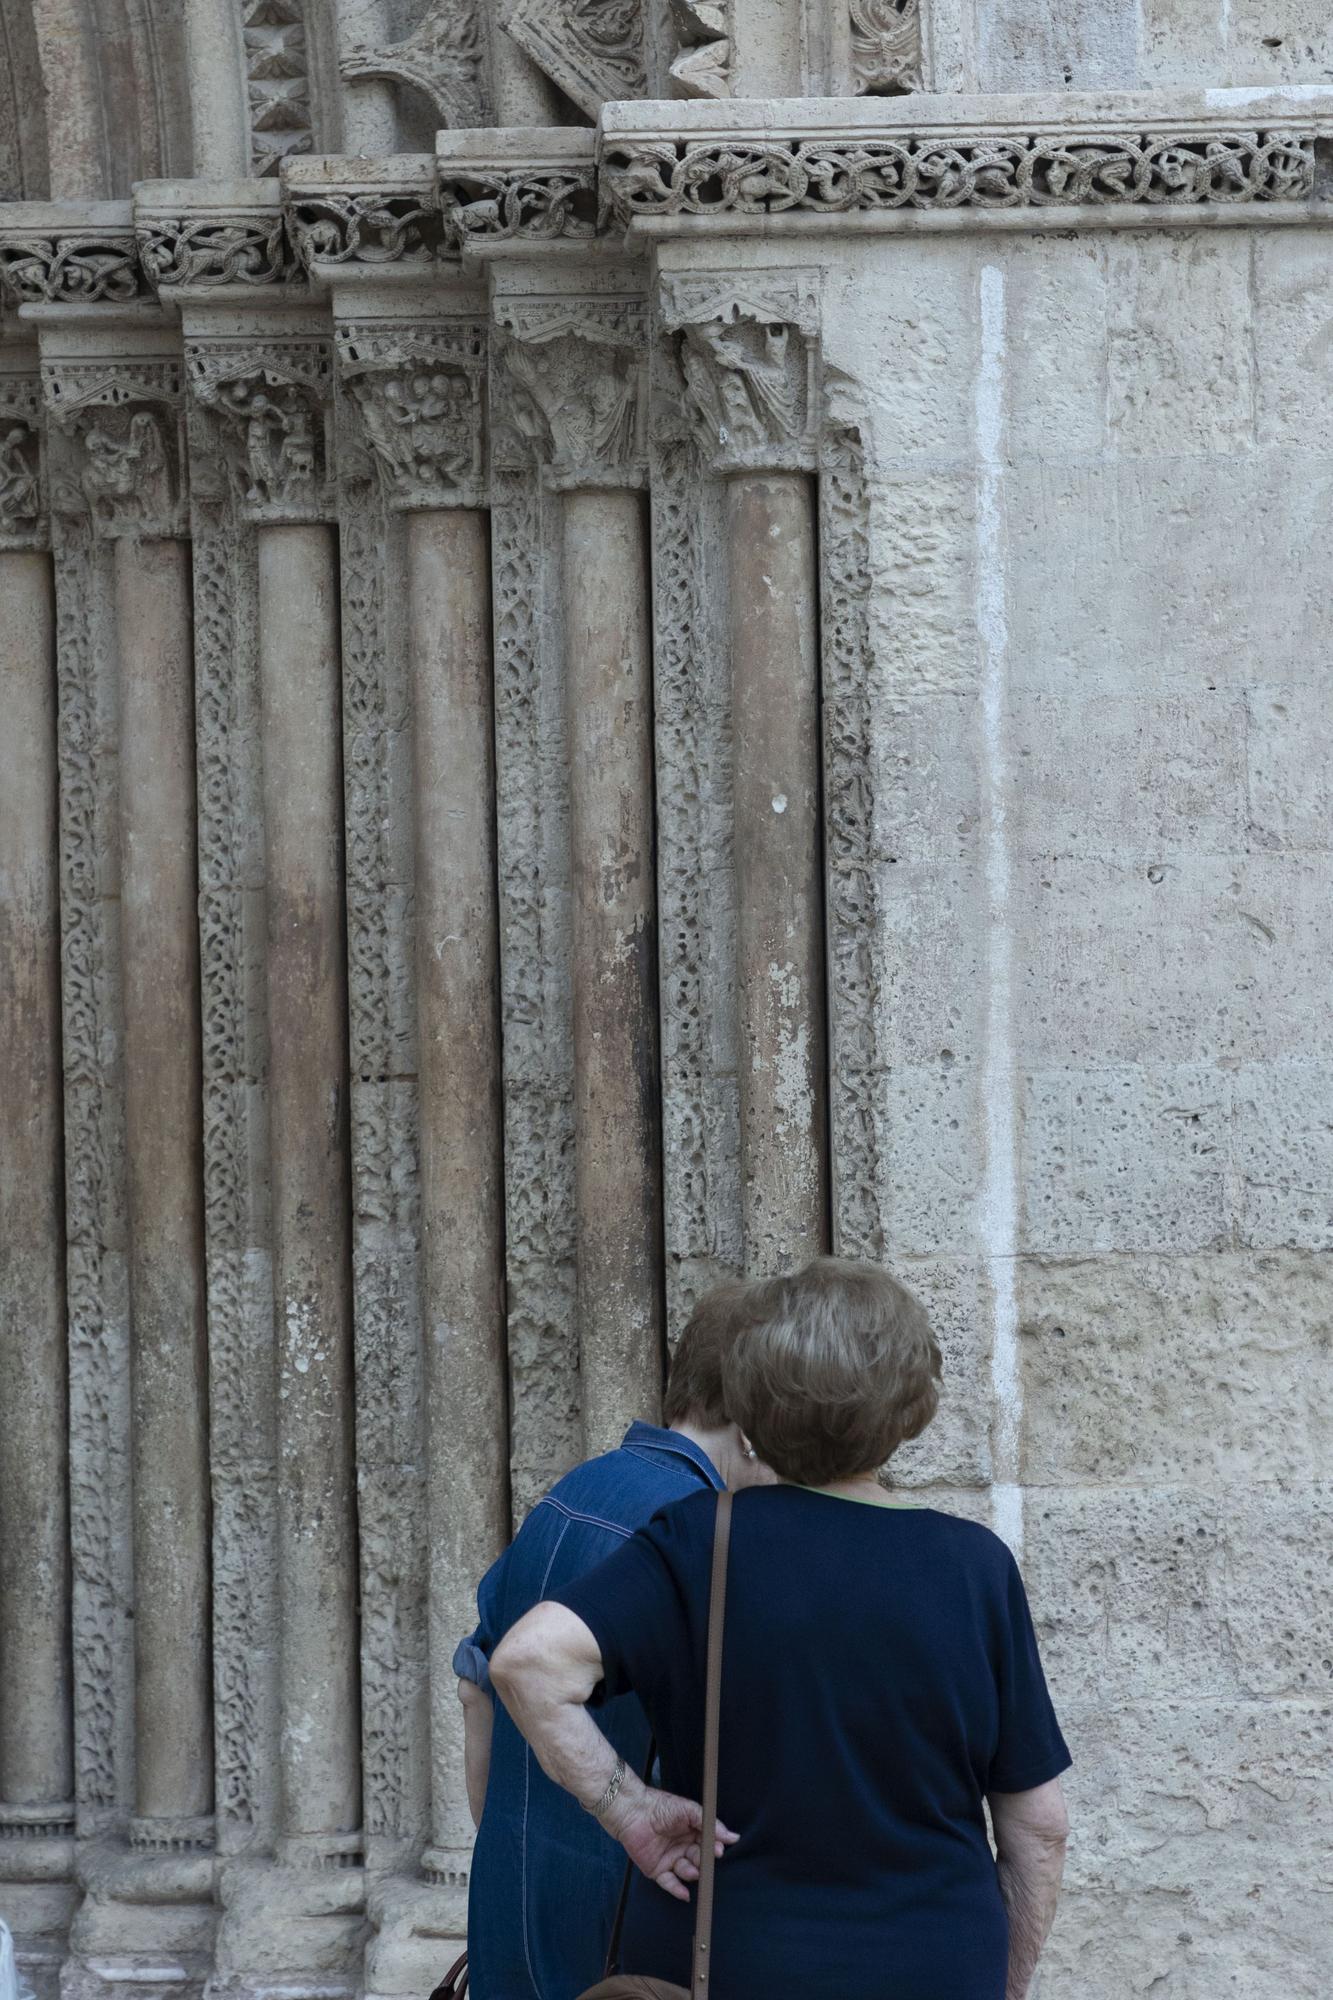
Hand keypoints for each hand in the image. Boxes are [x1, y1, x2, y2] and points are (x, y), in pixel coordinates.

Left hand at [602, 1777, 737, 1903]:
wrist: (633, 1811)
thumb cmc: (661, 1806)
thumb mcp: (689, 1810)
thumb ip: (710, 1824)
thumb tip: (732, 1836)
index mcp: (692, 1833)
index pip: (708, 1844)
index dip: (713, 1849)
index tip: (718, 1850)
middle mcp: (683, 1848)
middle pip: (699, 1860)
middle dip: (704, 1862)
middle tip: (706, 1861)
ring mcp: (671, 1860)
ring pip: (687, 1872)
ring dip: (692, 1873)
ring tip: (693, 1870)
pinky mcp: (657, 1870)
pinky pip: (669, 1884)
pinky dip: (677, 1890)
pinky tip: (685, 1894)